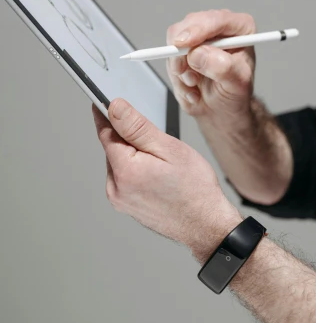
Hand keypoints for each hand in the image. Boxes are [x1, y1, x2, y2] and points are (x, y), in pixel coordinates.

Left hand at [92, 98, 241, 256]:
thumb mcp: (168, 148)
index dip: (105, 113)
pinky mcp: (127, 206)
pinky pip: (125, 178)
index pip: (105, 132)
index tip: (103, 98)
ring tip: (162, 162)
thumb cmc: (195, 188)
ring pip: (119, 162)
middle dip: (129, 137)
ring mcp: (121, 200)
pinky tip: (158, 174)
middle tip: (156, 139)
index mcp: (124, 171)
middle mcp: (116, 188)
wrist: (206, 224)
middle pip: (113, 148)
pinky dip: (137, 169)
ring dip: (133, 154)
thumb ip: (137, 127)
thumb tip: (114, 108)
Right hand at [165, 9, 255, 120]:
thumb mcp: (237, 83)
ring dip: (181, 69)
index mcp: (239, 28)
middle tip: (189, 75)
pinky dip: (176, 76)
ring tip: (195, 84)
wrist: (221, 107)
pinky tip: (191, 87)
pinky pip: (169, 57)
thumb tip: (198, 53)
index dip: (198, 29)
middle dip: (184, 52)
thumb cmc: (235, 92)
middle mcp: (217, 27)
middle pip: (190, 24)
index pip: (217, 19)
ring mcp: (197, 36)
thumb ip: (222, 68)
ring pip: (174, 41)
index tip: (184, 44)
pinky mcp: (182, 48)